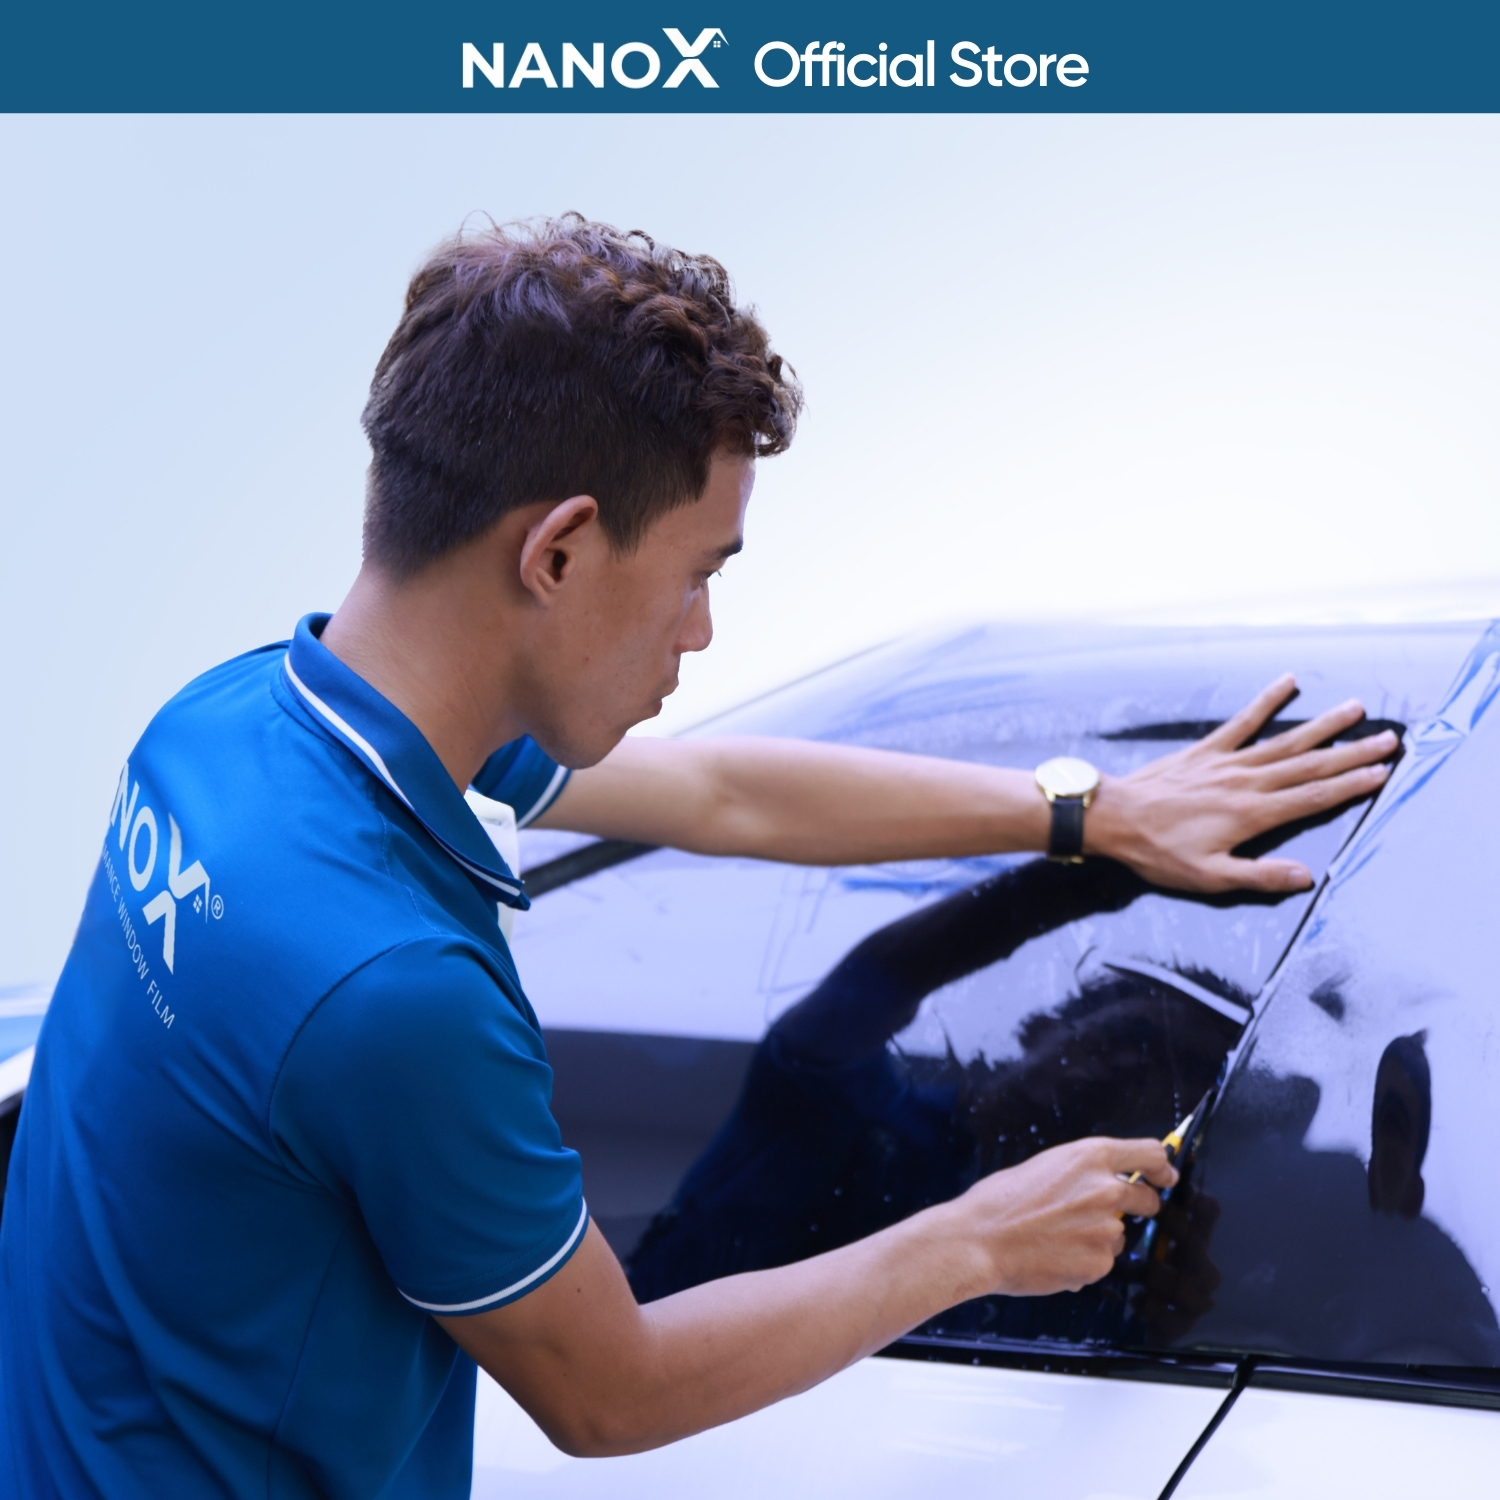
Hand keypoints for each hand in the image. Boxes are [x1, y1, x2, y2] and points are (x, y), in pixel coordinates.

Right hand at [959, 1136, 1177, 1296]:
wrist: (979, 1241)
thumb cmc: (999, 1202)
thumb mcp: (1045, 1166)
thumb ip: (1082, 1172)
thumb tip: (1104, 1181)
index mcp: (1091, 1157)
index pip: (1150, 1153)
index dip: (1162, 1166)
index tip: (1165, 1174)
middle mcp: (1106, 1190)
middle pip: (1148, 1199)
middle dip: (1138, 1207)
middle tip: (1106, 1214)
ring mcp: (1106, 1229)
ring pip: (1118, 1235)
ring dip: (1099, 1237)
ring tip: (1056, 1237)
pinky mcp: (1099, 1263)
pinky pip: (1101, 1262)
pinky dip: (1084, 1261)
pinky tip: (1054, 1255)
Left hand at [1085, 675, 1397, 893]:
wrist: (1113, 817)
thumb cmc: (1158, 852)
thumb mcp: (1208, 878)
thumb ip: (1259, 877)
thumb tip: (1306, 877)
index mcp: (1253, 815)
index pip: (1314, 798)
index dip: (1351, 786)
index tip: (1382, 773)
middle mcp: (1247, 782)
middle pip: (1311, 765)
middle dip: (1353, 753)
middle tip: (1390, 739)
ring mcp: (1227, 761)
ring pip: (1286, 740)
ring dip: (1324, 725)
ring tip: (1357, 708)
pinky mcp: (1205, 749)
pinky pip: (1242, 721)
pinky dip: (1266, 700)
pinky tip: (1287, 682)